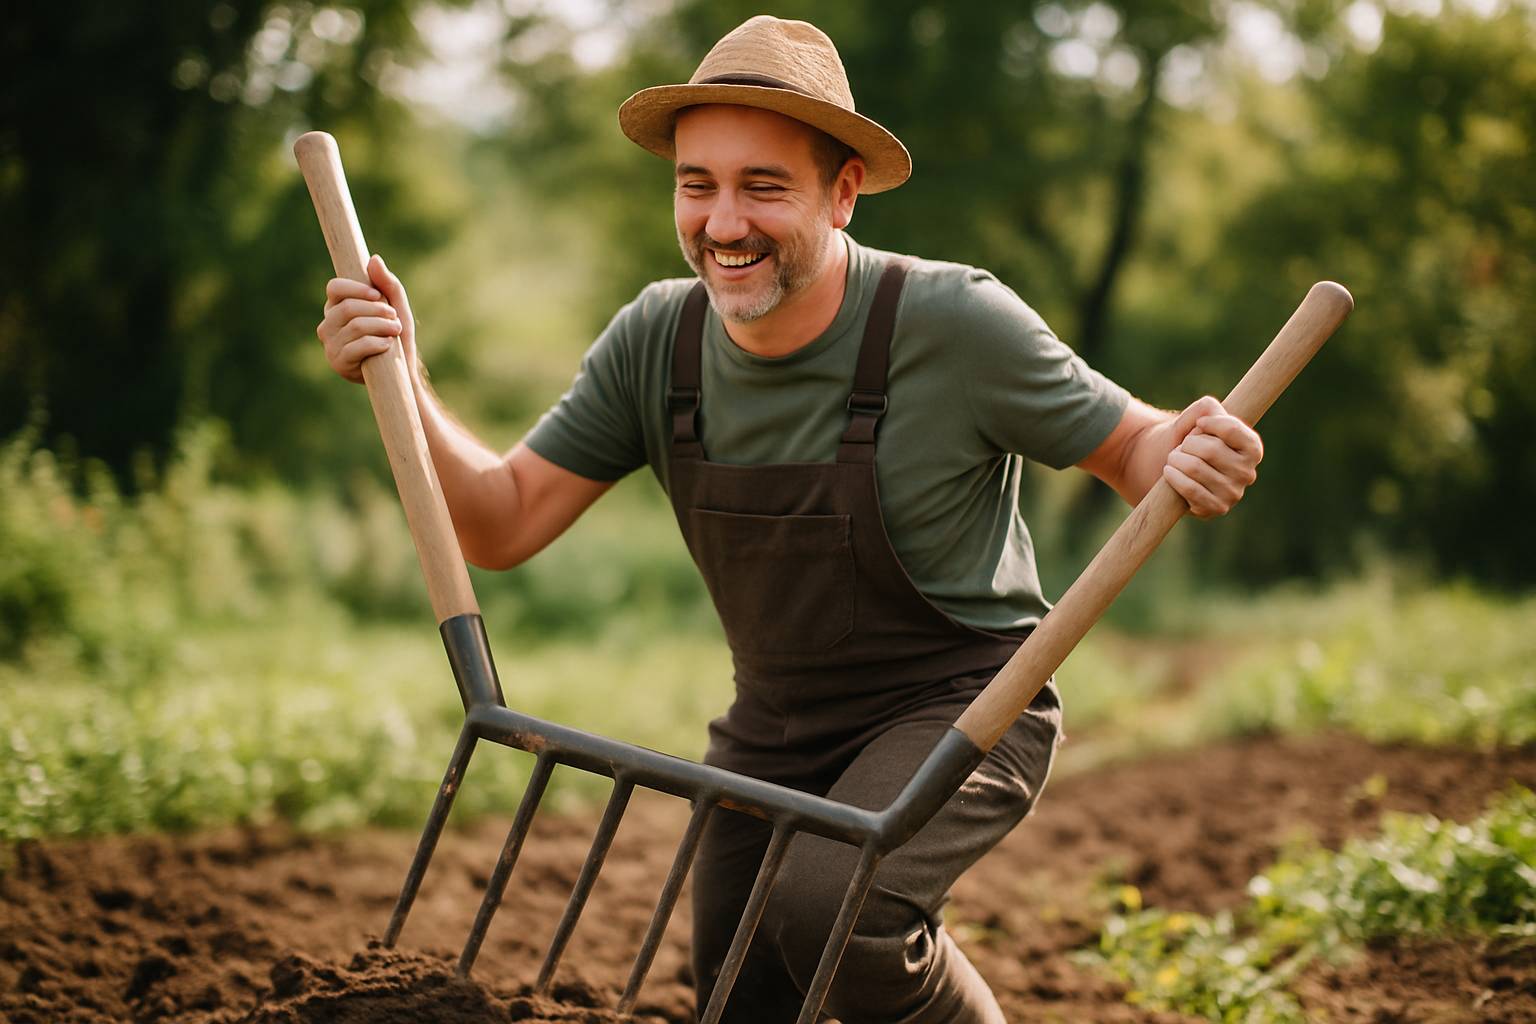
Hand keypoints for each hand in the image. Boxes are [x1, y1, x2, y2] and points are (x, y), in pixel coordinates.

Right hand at [316, 254, 415, 382]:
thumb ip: (388, 284)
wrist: (402, 371)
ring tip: (395, 331)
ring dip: (382, 327)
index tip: (377, 295)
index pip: (334, 288)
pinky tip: (387, 346)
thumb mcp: (397, 307)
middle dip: (377, 311)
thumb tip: (374, 259)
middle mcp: (328, 324)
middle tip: (394, 318)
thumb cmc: (397, 336)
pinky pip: (356, 347)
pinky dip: (377, 344)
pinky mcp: (338, 363)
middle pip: (347, 307)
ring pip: (354, 326)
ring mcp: (330, 345)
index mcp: (337, 307)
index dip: (356, 288)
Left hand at [1161, 396, 1262, 518]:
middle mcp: (1248, 472)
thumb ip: (1207, 408)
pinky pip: (1190, 488)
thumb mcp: (1198, 418)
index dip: (1210, 424)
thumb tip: (1209, 415)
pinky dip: (1174, 477)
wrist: (1166, 466)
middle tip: (1182, 447)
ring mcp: (1234, 493)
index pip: (1232, 429)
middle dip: (1188, 444)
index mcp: (1251, 448)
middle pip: (1210, 450)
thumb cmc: (1188, 440)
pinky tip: (1169, 472)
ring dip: (1176, 460)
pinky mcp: (1216, 508)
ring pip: (1196, 468)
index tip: (1197, 424)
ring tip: (1174, 459)